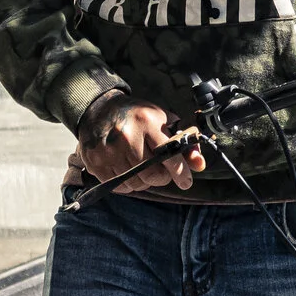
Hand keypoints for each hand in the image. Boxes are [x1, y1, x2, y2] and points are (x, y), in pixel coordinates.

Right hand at [78, 91, 203, 193]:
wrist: (99, 109)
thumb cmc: (136, 116)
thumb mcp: (162, 121)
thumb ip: (183, 142)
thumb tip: (199, 165)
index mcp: (147, 122)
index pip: (168, 154)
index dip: (180, 172)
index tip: (186, 182)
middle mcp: (127, 136)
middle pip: (152, 174)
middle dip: (162, 178)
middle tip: (161, 173)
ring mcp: (109, 150)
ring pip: (136, 183)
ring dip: (144, 181)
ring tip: (142, 168)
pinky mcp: (96, 161)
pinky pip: (119, 186)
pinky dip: (128, 184)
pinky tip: (127, 170)